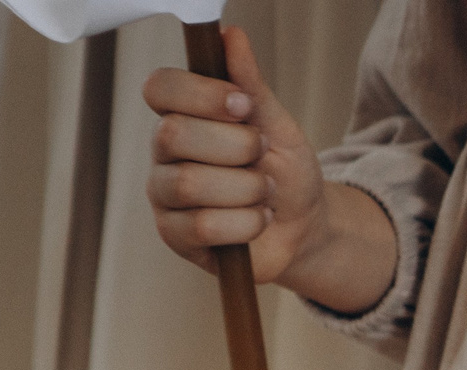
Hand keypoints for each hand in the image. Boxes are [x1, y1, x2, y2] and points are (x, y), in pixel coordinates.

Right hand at [141, 28, 393, 312]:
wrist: (306, 230)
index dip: (201, 94)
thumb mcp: (277, 126)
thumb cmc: (286, 174)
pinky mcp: (176, 235)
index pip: (160, 88)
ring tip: (264, 194)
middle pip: (174, 134)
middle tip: (261, 158)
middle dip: (237, 148)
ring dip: (247, 190)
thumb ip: (251, 85)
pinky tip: (256, 221)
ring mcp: (165, 195)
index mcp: (183, 115)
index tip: (244, 107)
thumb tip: (232, 37)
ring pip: (191, 184)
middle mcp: (164, 152)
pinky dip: (246, 224)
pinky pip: (204, 226)